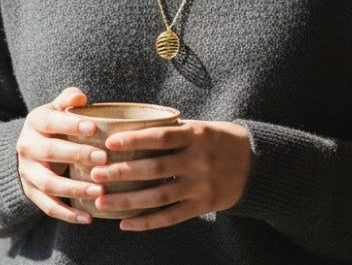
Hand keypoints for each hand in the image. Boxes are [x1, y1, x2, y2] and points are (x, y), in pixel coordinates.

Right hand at [16, 87, 107, 223]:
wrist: (28, 149)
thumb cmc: (55, 125)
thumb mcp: (57, 108)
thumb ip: (68, 100)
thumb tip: (80, 96)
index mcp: (36, 122)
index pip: (52, 121)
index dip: (71, 124)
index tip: (94, 128)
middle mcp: (27, 147)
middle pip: (50, 152)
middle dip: (77, 155)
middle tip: (103, 159)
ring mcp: (27, 172)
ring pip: (49, 184)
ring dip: (75, 189)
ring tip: (99, 192)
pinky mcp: (31, 192)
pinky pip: (48, 206)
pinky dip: (67, 214)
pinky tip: (88, 217)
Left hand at [90, 120, 251, 230]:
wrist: (255, 162)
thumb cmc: (217, 139)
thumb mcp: (199, 127)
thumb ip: (171, 130)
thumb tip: (130, 128)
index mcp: (196, 135)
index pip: (162, 136)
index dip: (135, 139)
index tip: (110, 142)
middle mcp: (199, 160)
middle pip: (156, 168)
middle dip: (123, 172)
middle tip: (96, 175)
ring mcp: (202, 185)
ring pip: (160, 195)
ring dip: (128, 200)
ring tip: (102, 202)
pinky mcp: (204, 205)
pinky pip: (172, 217)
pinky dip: (147, 222)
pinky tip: (126, 223)